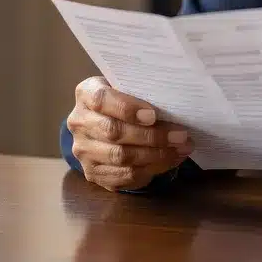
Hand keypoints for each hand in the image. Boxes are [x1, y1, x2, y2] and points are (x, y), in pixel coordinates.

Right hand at [67, 76, 192, 192]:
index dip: (127, 108)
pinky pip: (123, 176)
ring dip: (156, 155)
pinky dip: (151, 169)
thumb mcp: (127, 85)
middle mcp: (79, 123)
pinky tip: (170, 161)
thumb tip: (174, 103)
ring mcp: (84, 151)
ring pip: (120, 157)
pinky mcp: (93, 172)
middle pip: (113, 132)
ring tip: (181, 149)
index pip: (102, 100)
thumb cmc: (123, 97)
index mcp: (86, 94)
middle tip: (181, 136)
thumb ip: (141, 91)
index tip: (153, 115)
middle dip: (152, 136)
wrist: (102, 119)